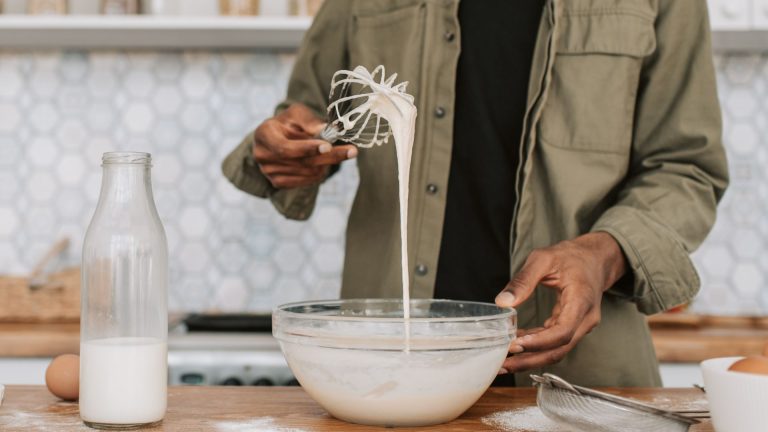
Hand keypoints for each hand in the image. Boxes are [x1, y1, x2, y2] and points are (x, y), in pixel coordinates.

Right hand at [253, 103, 357, 188]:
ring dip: (326, 163)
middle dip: (329, 157)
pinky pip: (308, 181)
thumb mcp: (298, 114)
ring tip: (329, 151)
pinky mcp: (278, 183)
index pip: (285, 148)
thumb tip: (329, 131)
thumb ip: (311, 122)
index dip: (307, 149)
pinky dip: (319, 171)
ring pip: (308, 173)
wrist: (277, 137)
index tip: (328, 146)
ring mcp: (269, 172)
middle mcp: (263, 155)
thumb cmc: (289, 123)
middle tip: (352, 151)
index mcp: (264, 134)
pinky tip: (320, 162)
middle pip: (301, 162)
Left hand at [495, 232, 626, 373]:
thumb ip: (523, 280)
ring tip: (505, 361)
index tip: (516, 344)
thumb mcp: (543, 259)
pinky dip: (536, 347)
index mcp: (581, 300)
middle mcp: (585, 319)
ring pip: (557, 350)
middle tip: (504, 364)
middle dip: (530, 359)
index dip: (539, 342)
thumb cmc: (570, 256)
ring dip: (531, 358)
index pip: (563, 331)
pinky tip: (516, 344)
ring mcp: (581, 325)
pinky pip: (555, 342)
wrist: (594, 258)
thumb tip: (502, 302)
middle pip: (560, 349)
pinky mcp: (573, 326)